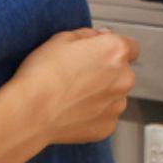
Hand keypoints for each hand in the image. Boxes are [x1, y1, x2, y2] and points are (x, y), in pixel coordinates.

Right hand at [10, 28, 138, 143]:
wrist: (31, 110)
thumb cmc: (43, 74)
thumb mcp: (62, 38)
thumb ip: (89, 35)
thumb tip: (99, 37)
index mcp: (115, 52)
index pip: (130, 47)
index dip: (112, 49)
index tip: (99, 53)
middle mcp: (123, 79)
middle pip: (121, 73)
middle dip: (105, 73)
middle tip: (77, 76)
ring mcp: (116, 106)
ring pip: (114, 96)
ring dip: (100, 95)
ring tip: (71, 96)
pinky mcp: (107, 127)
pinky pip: (104, 117)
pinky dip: (92, 115)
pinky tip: (71, 111)